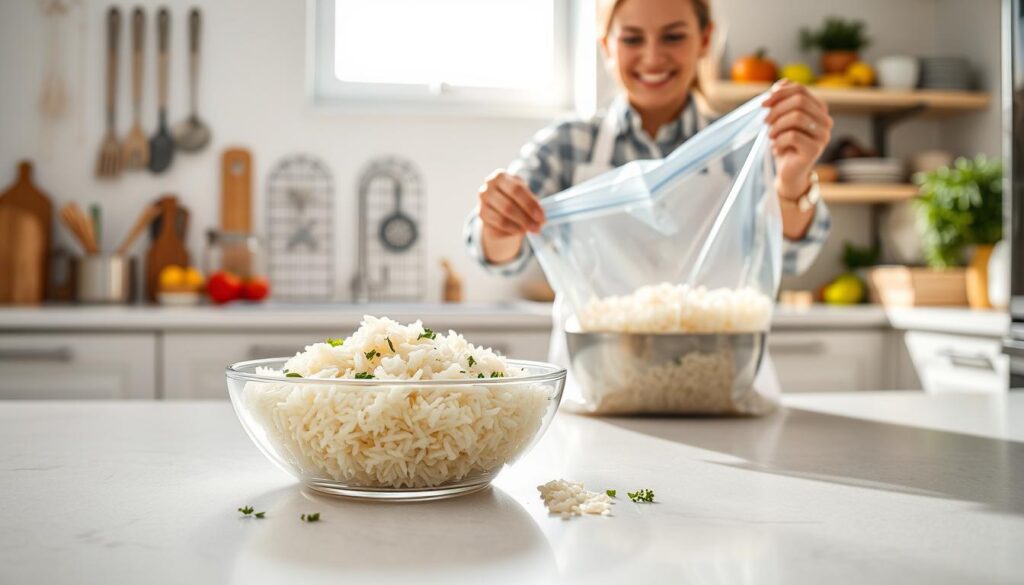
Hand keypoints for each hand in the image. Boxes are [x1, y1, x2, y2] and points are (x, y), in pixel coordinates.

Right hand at [477, 170, 544, 263]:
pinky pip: (499, 226)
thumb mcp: (525, 194)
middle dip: (525, 219)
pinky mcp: (481, 215)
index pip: (516, 190)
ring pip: (502, 219)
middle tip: (537, 227)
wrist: (499, 206)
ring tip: (530, 229)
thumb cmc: (515, 197)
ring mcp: (482, 202)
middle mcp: (487, 188)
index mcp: (500, 176)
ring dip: (520, 226)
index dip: (530, 204)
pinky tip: (520, 230)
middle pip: (508, 206)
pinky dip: (512, 230)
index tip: (541, 217)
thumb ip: (532, 204)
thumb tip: (541, 220)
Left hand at [762, 80, 832, 199]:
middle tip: (765, 122)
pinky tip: (775, 148)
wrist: (788, 172)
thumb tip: (782, 82)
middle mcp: (825, 121)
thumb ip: (783, 100)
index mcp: (818, 109)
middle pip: (799, 101)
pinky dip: (778, 141)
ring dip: (777, 126)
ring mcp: (823, 135)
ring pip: (797, 117)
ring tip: (770, 136)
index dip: (780, 93)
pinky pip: (792, 136)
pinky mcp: (815, 150)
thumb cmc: (784, 145)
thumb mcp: (781, 120)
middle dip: (777, 109)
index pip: (801, 90)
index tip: (763, 103)